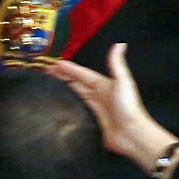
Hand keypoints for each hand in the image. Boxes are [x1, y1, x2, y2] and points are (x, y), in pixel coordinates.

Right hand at [51, 44, 178, 170]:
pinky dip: (67, 106)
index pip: (82, 74)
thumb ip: (117, 63)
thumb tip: (120, 44)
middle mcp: (97, 95)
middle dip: (62, 77)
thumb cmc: (127, 107)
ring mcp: (94, 108)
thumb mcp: (122, 81)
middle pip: (76, 83)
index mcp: (103, 84)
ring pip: (75, 95)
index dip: (69, 68)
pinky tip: (58, 105)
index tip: (55, 64)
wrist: (131, 134)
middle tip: (46, 73)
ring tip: (48, 86)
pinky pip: (76, 110)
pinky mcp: (91, 121)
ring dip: (63, 89)